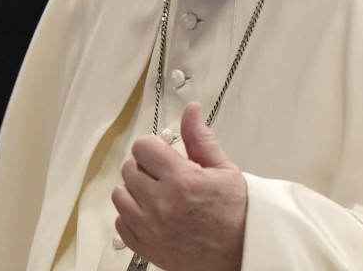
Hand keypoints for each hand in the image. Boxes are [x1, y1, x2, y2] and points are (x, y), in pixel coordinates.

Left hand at [113, 102, 246, 270]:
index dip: (152, 147)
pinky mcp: (145, 247)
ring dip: (135, 190)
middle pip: (129, 168)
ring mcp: (151, 228)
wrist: (242, 251)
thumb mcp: (223, 168)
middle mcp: (162, 204)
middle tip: (164, 175)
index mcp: (182, 180)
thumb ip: (200, 138)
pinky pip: (120, 222)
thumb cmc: (236, 213)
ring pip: (120, 194)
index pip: (143, 147)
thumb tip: (191, 111)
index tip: (161, 153)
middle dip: (145, 167)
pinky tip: (152, 213)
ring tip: (158, 194)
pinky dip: (132, 216)